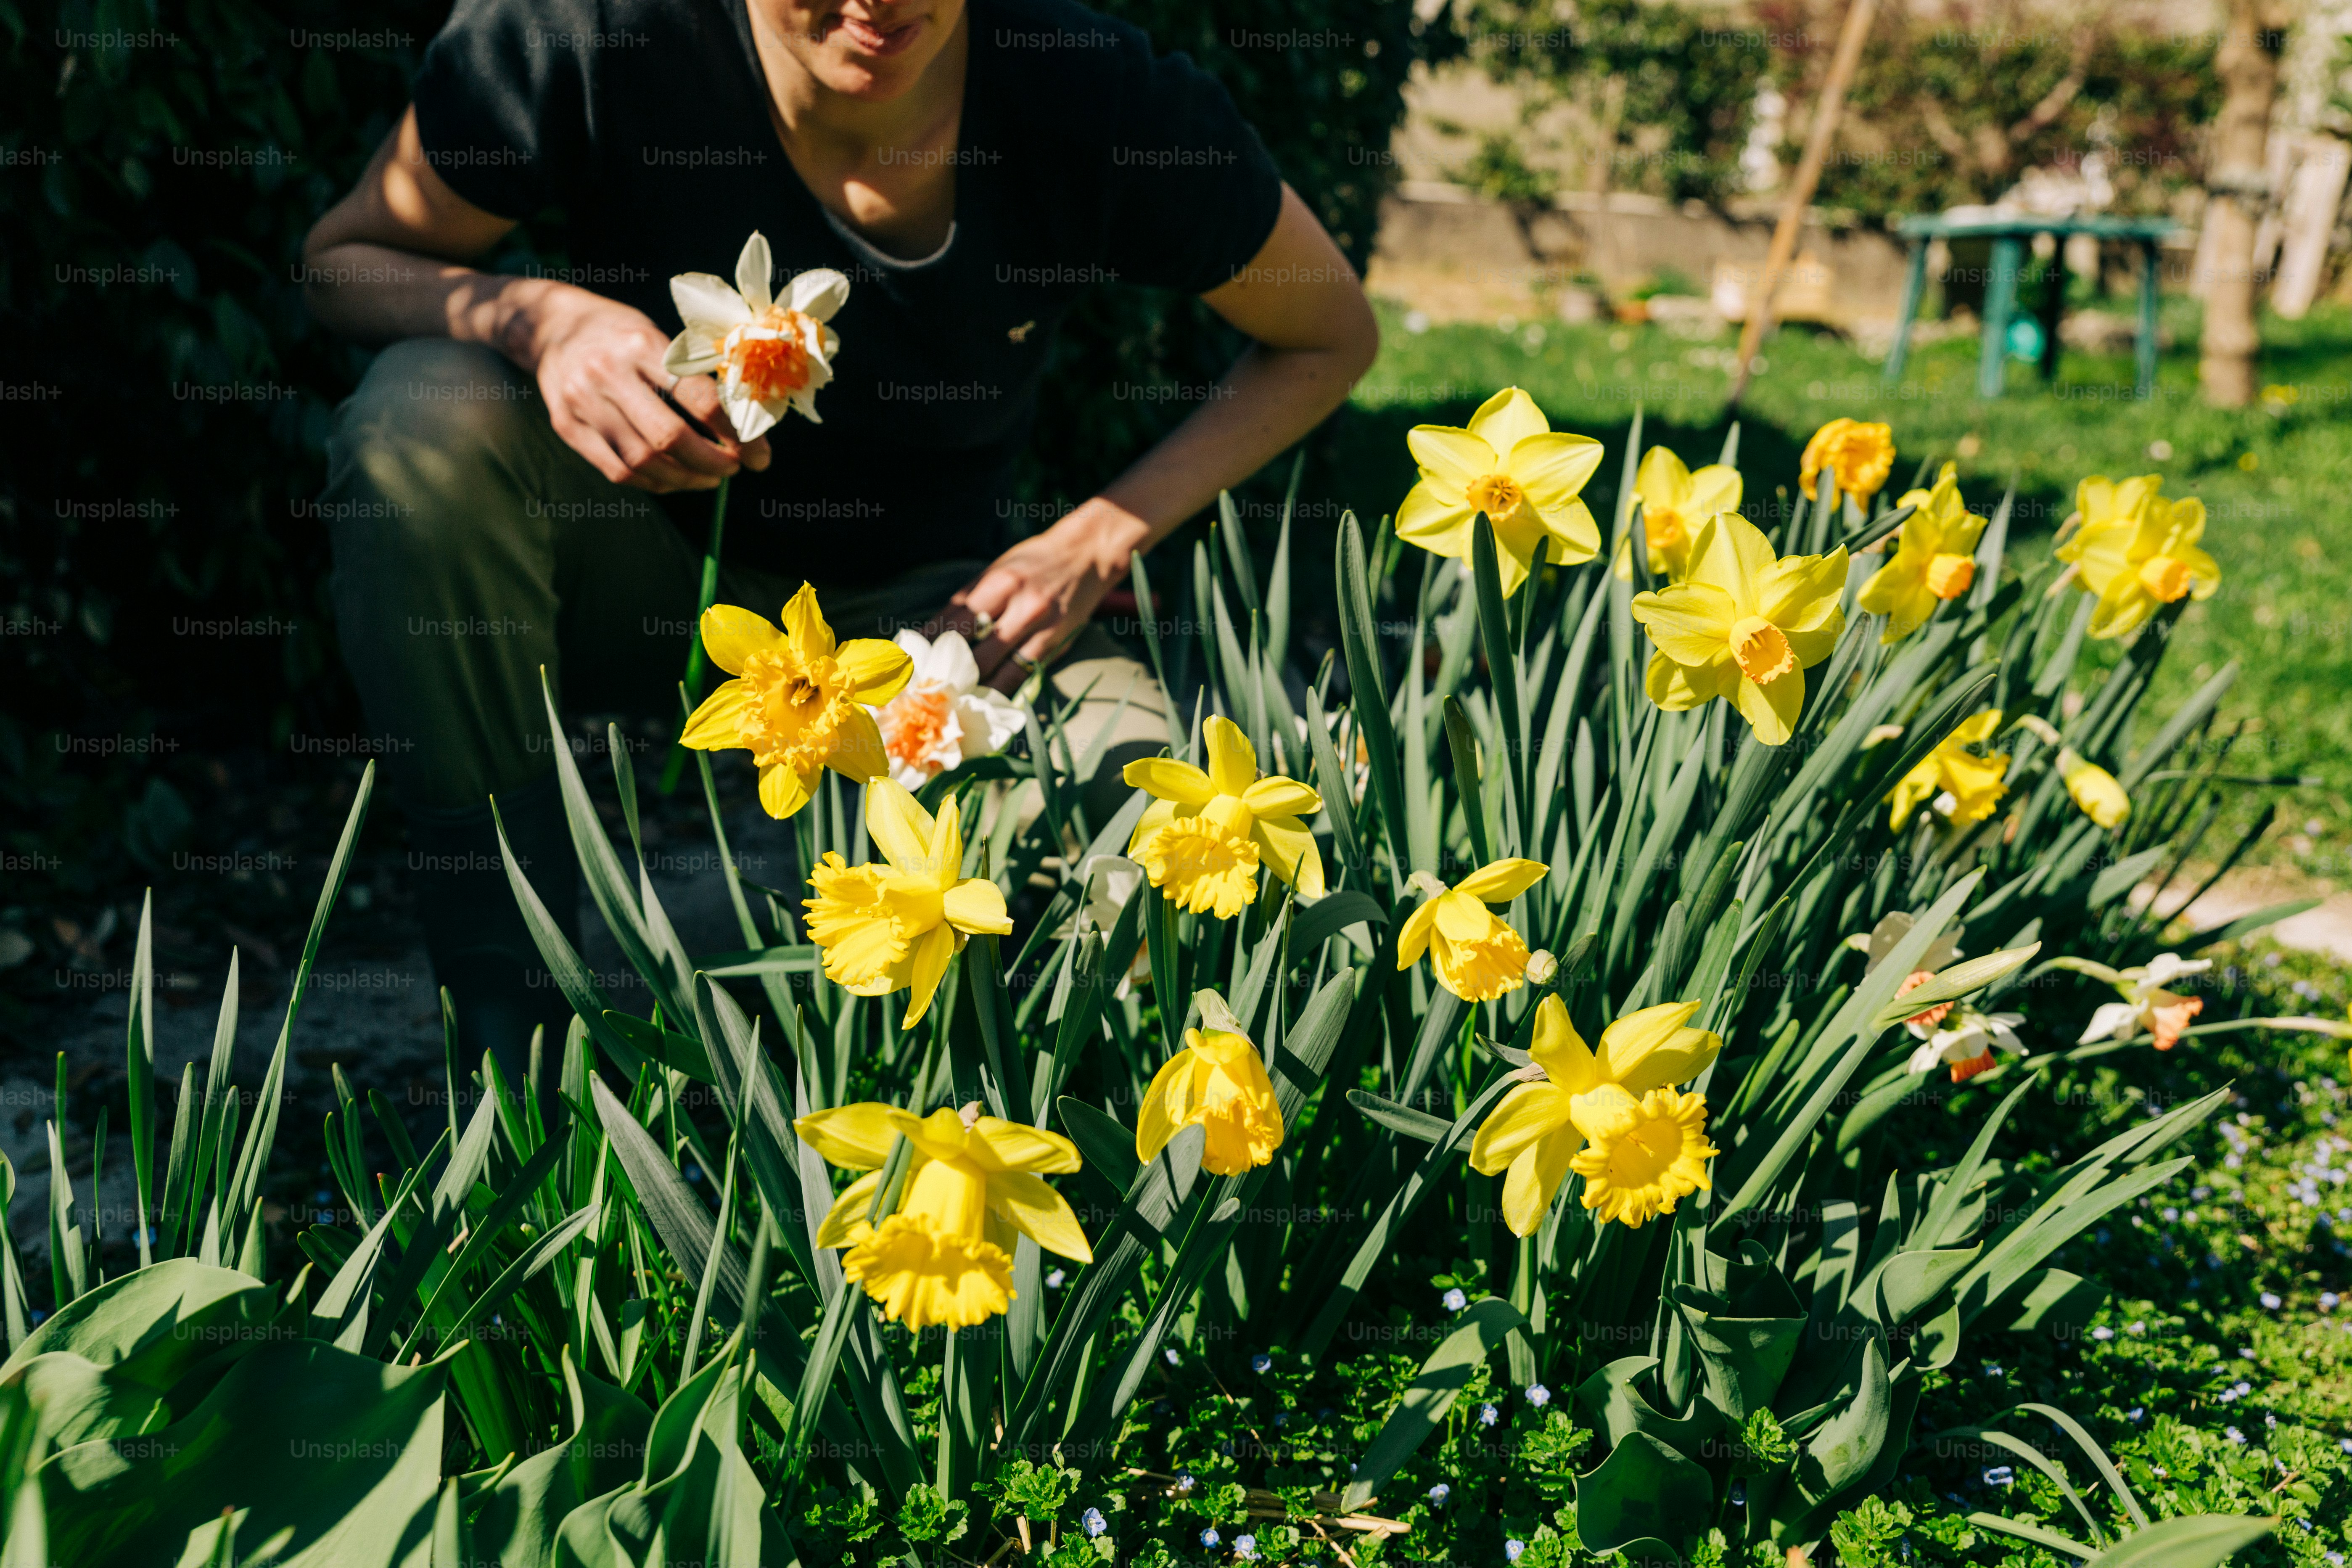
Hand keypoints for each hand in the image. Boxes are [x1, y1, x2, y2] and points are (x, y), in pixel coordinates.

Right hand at [505, 284, 769, 492]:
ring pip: (643, 461)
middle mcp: (608, 373)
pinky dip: (652, 483)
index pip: (698, 398)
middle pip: (669, 437)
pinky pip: (616, 471)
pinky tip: (673, 479)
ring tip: (707, 478)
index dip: (735, 433)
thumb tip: (743, 427)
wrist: (548, 325)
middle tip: (733, 469)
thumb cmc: (619, 333)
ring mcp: (582, 402)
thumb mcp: (657, 336)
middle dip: (712, 462)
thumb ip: (693, 377)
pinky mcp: (566, 426)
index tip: (757, 452)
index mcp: (641, 344)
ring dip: (685, 478)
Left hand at [936, 501, 1146, 691]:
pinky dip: (1001, 688)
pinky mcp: (1055, 643)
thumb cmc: (1034, 562)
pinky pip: (1022, 674)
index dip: (929, 643)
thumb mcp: (998, 569)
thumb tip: (933, 632)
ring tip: (948, 700)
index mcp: (999, 582)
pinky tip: (984, 699)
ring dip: (971, 685)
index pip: (955, 620)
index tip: (908, 660)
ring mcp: (1040, 626)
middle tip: (923, 688)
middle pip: (973, 648)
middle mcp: (1020, 604)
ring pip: (996, 667)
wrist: (1087, 556)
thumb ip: (970, 599)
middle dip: (946, 670)